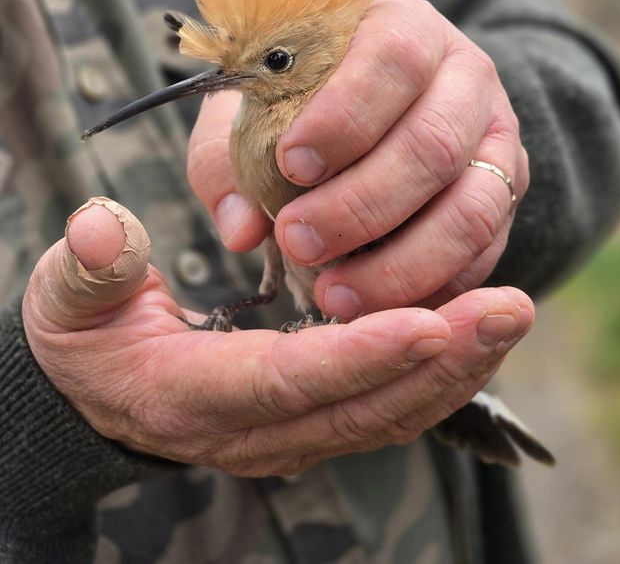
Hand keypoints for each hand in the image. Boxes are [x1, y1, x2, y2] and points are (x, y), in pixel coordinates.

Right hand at [23, 198, 533, 475]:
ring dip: (453, 369)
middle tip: (507, 308)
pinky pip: (384, 407)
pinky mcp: (309, 417)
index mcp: (191, 394)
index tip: (429, 319)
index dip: (359, 356)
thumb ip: (88, 265)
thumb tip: (101, 227)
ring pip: (385, 415)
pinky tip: (474, 329)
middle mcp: (249, 430)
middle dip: (440, 361)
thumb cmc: (86, 330)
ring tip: (508, 314)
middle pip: (360, 408)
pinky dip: (436, 375)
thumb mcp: (70, 292)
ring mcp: (285, 432)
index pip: (288, 380)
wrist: (95, 384)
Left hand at [189, 0, 528, 319]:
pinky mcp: (506, 200)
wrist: (387, 109)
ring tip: (333, 295)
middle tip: (297, 241)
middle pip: (434, 143)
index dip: (345, 115)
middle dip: (361, 205)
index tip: (291, 165)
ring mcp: (497, 142)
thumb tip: (241, 229)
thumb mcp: (258, 106)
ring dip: (400, 264)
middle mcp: (467, 79)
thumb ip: (232, 156)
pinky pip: (484, 254)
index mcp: (407, 30)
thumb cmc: (307, 100)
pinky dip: (431, 289)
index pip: (394, 58)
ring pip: (471, 209)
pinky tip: (377, 306)